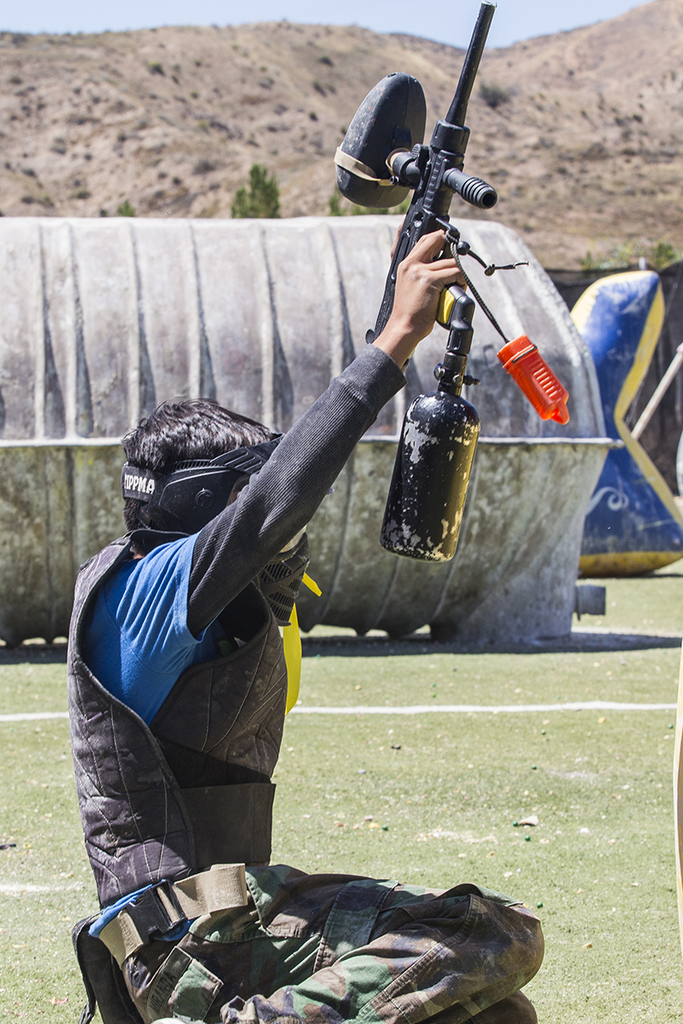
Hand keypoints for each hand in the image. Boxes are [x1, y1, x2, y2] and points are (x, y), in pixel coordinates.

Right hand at [373, 231, 464, 366]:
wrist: (404, 327)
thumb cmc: (410, 312)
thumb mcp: (410, 286)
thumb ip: (421, 272)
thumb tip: (442, 263)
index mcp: (405, 264)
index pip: (424, 239)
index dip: (439, 237)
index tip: (448, 241)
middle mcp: (411, 264)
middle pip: (437, 239)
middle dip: (451, 248)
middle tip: (457, 260)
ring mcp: (420, 271)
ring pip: (451, 261)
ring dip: (458, 273)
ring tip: (455, 286)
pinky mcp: (430, 280)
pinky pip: (455, 273)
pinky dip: (461, 281)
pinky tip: (456, 290)